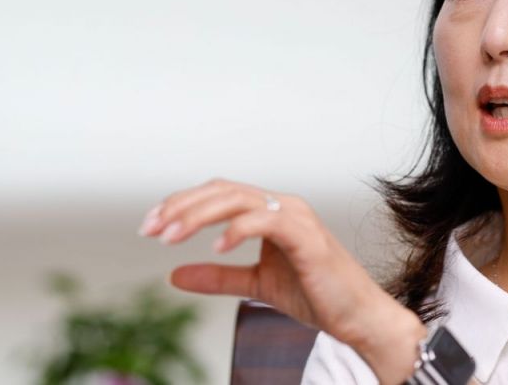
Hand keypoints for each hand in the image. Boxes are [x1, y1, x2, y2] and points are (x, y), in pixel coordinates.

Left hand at [138, 178, 426, 384]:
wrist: (357, 316)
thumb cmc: (317, 294)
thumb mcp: (256, 284)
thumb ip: (219, 276)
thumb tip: (174, 275)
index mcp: (270, 211)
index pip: (218, 194)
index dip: (181, 205)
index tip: (150, 225)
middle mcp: (282, 206)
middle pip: (222, 190)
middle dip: (181, 206)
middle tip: (150, 228)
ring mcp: (295, 217)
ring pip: (238, 199)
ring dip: (199, 215)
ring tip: (170, 237)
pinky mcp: (306, 235)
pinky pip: (266, 220)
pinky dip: (237, 229)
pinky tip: (215, 246)